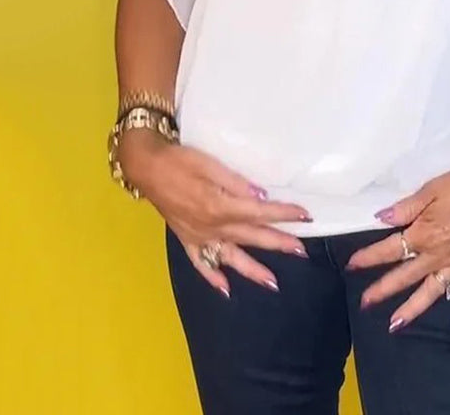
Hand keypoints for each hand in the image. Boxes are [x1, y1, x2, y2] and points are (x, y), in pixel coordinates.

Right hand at [119, 128, 311, 295]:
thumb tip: (261, 197)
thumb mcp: (209, 164)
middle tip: (302, 251)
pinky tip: (225, 289)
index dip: (283, 214)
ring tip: (273, 282)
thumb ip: (236, 182)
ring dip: (252, 270)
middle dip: (278, 243)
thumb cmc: (179, 160)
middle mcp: (211, 226)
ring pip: (230, 257)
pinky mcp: (186, 239)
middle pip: (251, 236)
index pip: (259, 212)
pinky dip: (212, 277)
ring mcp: (198, 236)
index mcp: (219, 205)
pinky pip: (200, 263)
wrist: (145, 167)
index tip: (304, 215)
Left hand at [345, 153, 449, 343]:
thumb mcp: (430, 189)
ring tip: (396, 324)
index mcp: (424, 234)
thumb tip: (379, 219)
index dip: (369, 257)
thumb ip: (405, 208)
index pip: (390, 249)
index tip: (352, 265)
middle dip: (383, 289)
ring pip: (432, 291)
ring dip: (413, 308)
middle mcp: (438, 255)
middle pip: (405, 275)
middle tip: (365, 303)